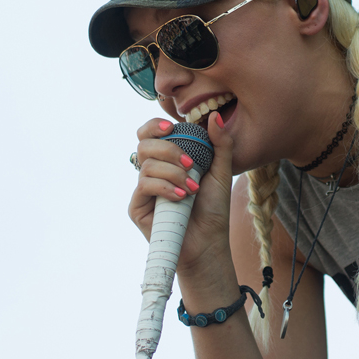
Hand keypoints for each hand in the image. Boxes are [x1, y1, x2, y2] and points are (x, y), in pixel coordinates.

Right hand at [128, 112, 235, 273]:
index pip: (150, 134)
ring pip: (146, 165)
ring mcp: (143, 190)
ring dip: (173, 173)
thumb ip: (220, 144)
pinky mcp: (137, 207)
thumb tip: (214, 116)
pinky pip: (144, 185)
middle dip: (170, 150)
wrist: (209, 242)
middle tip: (191, 164)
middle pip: (144, 144)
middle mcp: (152, 172)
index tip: (172, 127)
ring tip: (192, 188)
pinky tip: (182, 197)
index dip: (155, 125)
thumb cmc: (213, 209)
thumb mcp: (221, 172)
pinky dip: (165, 187)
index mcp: (168, 160)